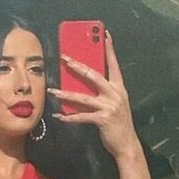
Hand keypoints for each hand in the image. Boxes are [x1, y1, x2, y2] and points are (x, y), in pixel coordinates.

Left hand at [48, 31, 137, 159]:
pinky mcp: (102, 119)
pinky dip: (69, 117)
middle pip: (93, 75)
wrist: (127, 144)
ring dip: (65, 95)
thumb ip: (103, 92)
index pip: (113, 64)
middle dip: (77, 66)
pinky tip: (59, 117)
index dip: (109, 48)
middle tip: (64, 58)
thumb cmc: (118, 123)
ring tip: (52, 92)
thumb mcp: (114, 103)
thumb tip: (84, 83)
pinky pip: (81, 116)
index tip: (104, 34)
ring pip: (83, 97)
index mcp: (119, 87)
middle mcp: (115, 94)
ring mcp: (109, 106)